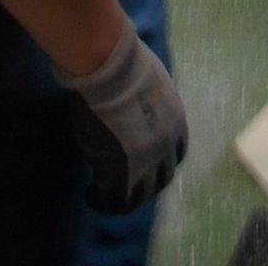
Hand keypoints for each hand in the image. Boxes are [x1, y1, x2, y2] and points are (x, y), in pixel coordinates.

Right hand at [61, 21, 187, 212]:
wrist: (107, 67)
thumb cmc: (124, 67)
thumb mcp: (151, 88)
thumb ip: (150, 111)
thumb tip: (138, 120)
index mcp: (176, 123)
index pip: (176, 153)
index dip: (161, 161)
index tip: (145, 163)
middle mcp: (167, 145)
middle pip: (162, 178)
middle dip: (145, 184)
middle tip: (126, 185)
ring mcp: (145, 160)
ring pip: (140, 194)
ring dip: (124, 197)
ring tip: (105, 195)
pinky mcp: (121, 171)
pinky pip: (114, 198)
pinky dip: (102, 200)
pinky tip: (91, 195)